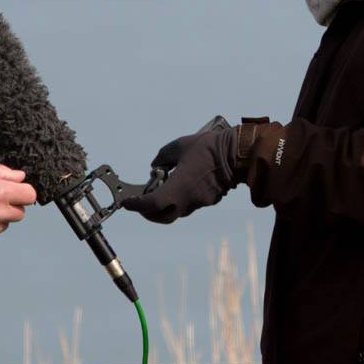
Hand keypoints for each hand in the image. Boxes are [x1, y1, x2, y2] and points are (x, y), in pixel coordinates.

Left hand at [121, 124, 238, 224]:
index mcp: (178, 188)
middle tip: (140, 203)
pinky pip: (188, 205)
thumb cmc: (208, 148)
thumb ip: (163, 157)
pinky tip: (179, 185)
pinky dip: (178, 200)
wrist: (236, 155)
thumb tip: (155, 166)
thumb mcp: (179, 146)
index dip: (136, 205)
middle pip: (161, 216)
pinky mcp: (208, 201)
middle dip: (148, 212)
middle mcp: (187, 200)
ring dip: (164, 206)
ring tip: (160, 190)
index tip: (127, 203)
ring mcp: (198, 202)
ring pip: (175, 211)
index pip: (151, 204)